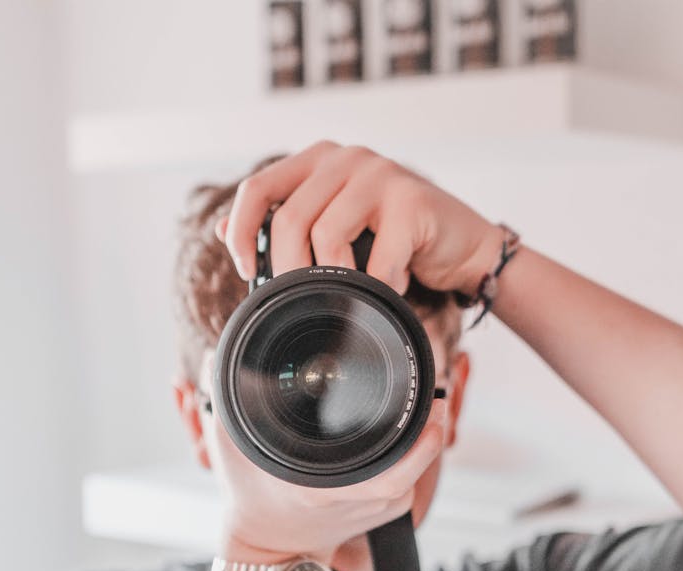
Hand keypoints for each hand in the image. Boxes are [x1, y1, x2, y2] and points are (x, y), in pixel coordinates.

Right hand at [198, 356, 448, 563]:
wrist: (269, 547)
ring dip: (422, 437)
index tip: (430, 403)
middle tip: (435, 393)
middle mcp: (357, 500)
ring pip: (414, 470)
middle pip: (413, 463)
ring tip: (425, 403)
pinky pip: (408, 477)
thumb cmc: (249, 496)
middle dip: (430, 426)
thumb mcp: (225, 445)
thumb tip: (213, 352)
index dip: (419, 439)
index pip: (392, 468)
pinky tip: (408, 429)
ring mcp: (375, 510)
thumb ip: (217, 397)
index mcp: (324, 486)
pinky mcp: (385, 513)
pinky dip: (412, 453)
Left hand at [218, 140, 499, 296]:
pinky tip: (389, 291)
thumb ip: (283, 225)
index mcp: (317, 161)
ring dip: (335, 281)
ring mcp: (379, 173)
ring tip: (352, 295)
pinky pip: (377, 258)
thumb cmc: (392, 243)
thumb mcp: (332, 229)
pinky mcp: (411, 199)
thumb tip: (221, 230)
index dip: (242, 232)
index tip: (246, 270)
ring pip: (327, 235)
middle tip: (303, 301)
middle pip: (289, 219)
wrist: (460, 247)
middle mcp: (345, 158)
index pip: (258, 188)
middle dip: (288, 271)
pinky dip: (379, 287)